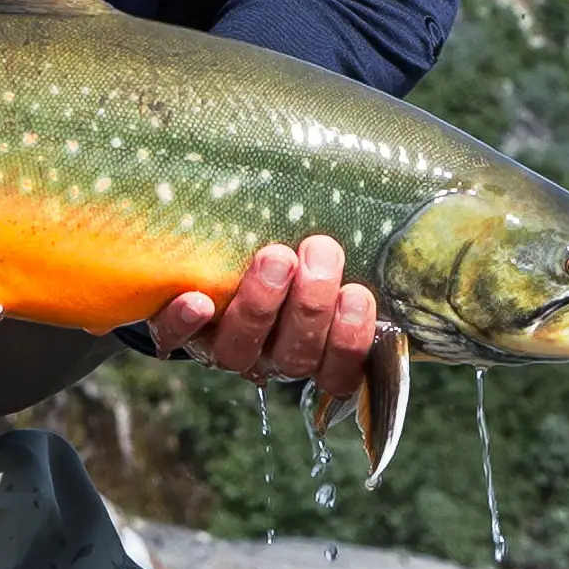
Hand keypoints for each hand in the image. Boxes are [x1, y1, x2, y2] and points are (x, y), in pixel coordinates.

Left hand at [147, 235, 377, 402]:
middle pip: (294, 357)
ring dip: (261, 305)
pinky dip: (184, 323)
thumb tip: (397, 196)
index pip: (340, 371)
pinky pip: (173, 339)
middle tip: (321, 251)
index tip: (358, 293)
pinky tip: (195, 299)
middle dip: (311, 306)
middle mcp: (269, 357)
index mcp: (312, 351)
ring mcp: (221, 348)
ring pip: (241, 352)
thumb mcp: (324, 253)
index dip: (350, 340)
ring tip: (275, 256)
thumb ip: (351, 248)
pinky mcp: (172, 332)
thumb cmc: (290, 251)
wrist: (205, 256)